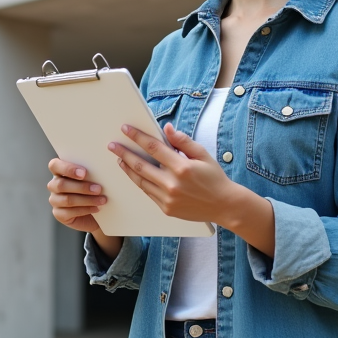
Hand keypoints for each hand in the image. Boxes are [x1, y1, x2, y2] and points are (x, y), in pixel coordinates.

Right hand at [46, 158, 106, 233]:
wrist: (96, 213)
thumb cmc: (94, 190)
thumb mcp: (93, 178)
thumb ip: (92, 172)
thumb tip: (102, 169)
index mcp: (60, 171)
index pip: (54, 165)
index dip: (67, 168)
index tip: (84, 173)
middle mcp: (54, 185)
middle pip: (61, 184)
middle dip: (82, 187)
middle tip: (98, 189)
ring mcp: (55, 200)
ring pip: (67, 200)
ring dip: (87, 200)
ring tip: (102, 200)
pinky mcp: (59, 214)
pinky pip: (69, 212)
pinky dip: (85, 210)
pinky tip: (96, 208)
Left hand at [111, 123, 274, 255]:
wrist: (224, 206)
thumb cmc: (214, 178)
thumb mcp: (203, 155)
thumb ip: (183, 141)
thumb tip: (166, 129)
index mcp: (182, 167)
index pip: (153, 148)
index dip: (137, 137)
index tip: (126, 129)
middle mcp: (172, 184)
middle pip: (141, 165)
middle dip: (124, 153)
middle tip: (112, 145)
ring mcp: (168, 198)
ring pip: (141, 181)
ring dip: (128, 169)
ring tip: (120, 159)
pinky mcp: (166, 209)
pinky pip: (148, 193)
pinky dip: (139, 182)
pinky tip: (134, 174)